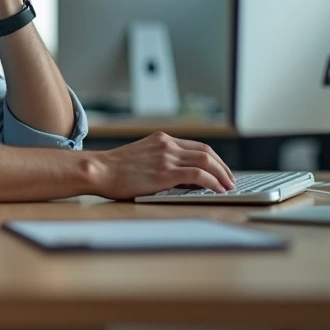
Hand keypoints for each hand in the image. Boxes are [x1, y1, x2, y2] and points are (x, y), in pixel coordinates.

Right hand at [88, 132, 235, 198]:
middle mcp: (167, 145)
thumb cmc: (115, 170)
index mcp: (162, 139)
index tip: (221, 171)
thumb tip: (186, 179)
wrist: (99, 170)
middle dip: (223, 168)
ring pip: (207, 162)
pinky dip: (213, 182)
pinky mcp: (165, 173)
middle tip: (230, 180)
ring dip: (222, 175)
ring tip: (228, 187)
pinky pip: (198, 175)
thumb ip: (163, 162)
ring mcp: (167, 157)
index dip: (215, 160)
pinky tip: (217, 190)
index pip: (198, 147)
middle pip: (207, 153)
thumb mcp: (143, 158)